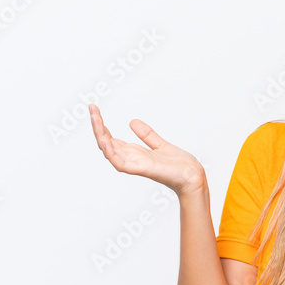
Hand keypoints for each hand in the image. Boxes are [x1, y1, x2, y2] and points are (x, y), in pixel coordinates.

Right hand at [90, 104, 205, 196]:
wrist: (193, 176)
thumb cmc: (179, 166)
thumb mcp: (160, 144)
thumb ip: (147, 135)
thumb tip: (132, 122)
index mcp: (134, 153)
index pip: (111, 138)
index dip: (101, 125)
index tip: (94, 109)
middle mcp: (131, 159)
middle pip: (106, 142)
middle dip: (97, 126)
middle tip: (91, 108)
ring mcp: (135, 165)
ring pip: (109, 151)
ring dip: (100, 135)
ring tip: (95, 118)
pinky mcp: (141, 169)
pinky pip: (120, 163)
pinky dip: (111, 154)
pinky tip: (105, 141)